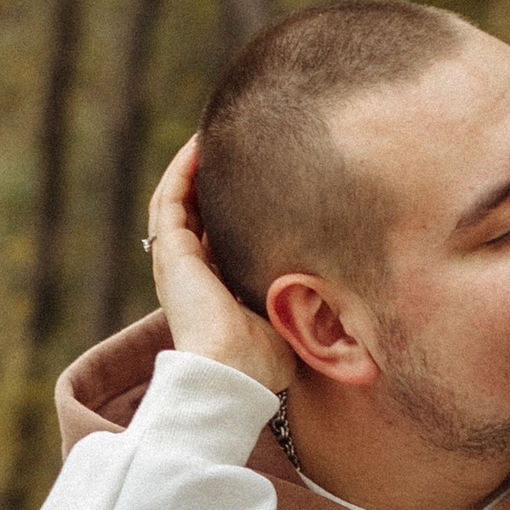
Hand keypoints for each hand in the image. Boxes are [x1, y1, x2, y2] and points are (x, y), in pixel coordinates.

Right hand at [143, 136, 292, 394]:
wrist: (233, 374)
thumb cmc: (263, 360)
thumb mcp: (287, 317)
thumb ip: (301, 295)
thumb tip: (339, 283)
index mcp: (213, 288)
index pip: (217, 236)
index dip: (231, 206)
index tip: (257, 180)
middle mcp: (189, 272)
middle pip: (194, 211)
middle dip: (208, 178)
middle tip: (233, 147)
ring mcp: (175, 261)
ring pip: (176, 200)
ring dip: (191, 166)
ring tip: (210, 135)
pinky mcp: (171, 253)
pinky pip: (169, 200)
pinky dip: (181, 171)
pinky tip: (199, 145)